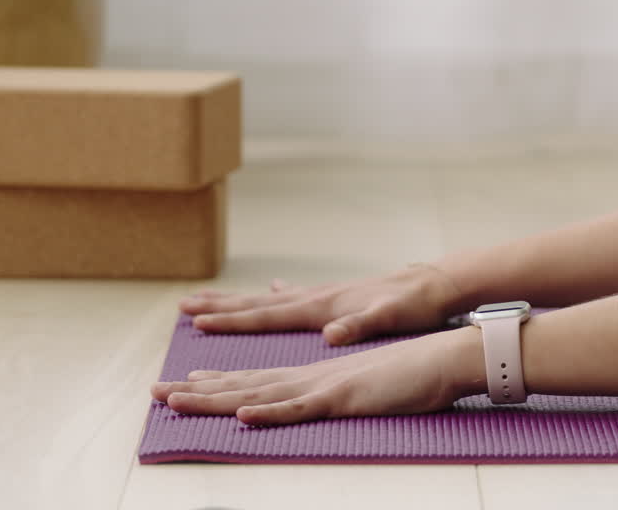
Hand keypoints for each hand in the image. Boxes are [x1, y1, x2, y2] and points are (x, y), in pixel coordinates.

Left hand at [150, 326, 483, 425]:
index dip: (218, 381)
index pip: (257, 377)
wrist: (444, 358)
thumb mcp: (368, 381)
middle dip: (198, 387)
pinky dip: (271, 412)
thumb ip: (341, 383)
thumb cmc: (410, 374)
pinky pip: (301, 408)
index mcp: (315, 372)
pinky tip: (244, 416)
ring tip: (178, 399)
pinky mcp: (343, 397)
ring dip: (217, 397)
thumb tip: (320, 381)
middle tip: (155, 393)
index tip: (184, 383)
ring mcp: (324, 385)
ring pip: (261, 393)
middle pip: (246, 382)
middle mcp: (311, 374)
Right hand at [179, 261, 465, 344]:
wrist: (436, 284)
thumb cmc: (414, 305)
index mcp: (323, 305)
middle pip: (258, 302)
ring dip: (238, 300)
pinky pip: (293, 296)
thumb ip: (360, 325)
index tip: (197, 319)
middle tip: (182, 304)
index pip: (268, 314)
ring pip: (270, 297)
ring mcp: (326, 295)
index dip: (232, 320)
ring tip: (210, 298)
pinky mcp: (337, 297)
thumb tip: (331, 333)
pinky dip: (275, 295)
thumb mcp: (389, 317)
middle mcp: (318, 296)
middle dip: (219, 305)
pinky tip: (272, 287)